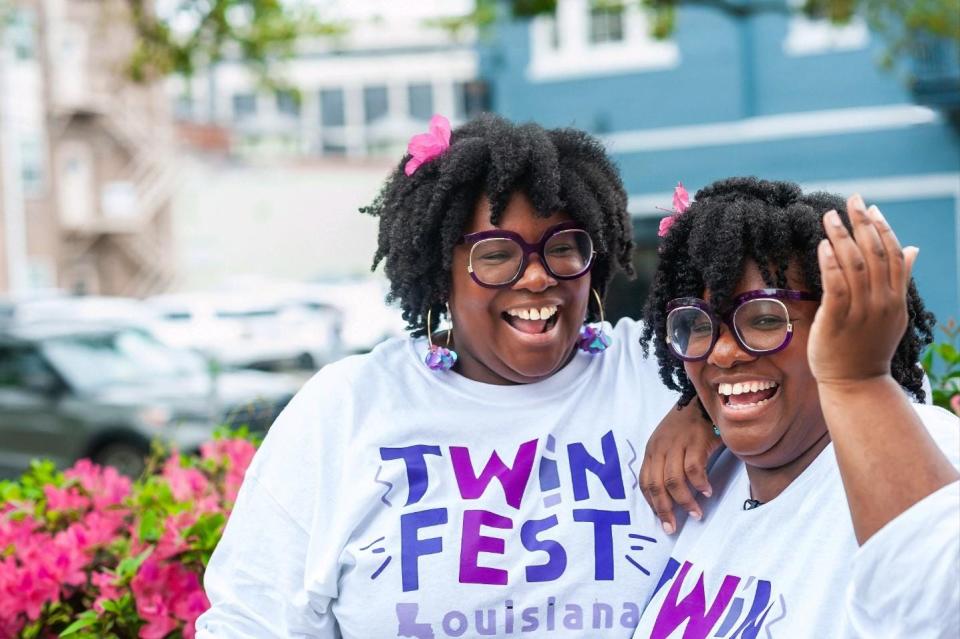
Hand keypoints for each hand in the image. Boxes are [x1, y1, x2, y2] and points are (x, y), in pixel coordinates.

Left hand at [639, 398, 721, 533]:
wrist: (704, 398)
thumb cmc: (688, 425)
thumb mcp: (669, 442)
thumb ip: (666, 463)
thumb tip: (669, 495)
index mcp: (652, 450)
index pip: (645, 482)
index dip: (652, 504)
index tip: (662, 520)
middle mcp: (660, 447)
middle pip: (656, 485)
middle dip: (664, 510)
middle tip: (673, 527)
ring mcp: (677, 444)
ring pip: (674, 480)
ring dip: (685, 501)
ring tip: (696, 513)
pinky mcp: (696, 440)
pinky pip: (694, 469)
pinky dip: (700, 484)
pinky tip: (707, 491)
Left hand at [808, 194, 918, 386]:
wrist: (857, 383)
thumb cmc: (869, 347)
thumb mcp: (893, 313)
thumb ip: (901, 279)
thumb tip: (914, 249)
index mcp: (896, 297)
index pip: (894, 254)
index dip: (883, 228)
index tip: (871, 208)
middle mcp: (882, 301)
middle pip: (875, 253)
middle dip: (863, 223)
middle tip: (852, 199)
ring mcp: (861, 310)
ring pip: (854, 264)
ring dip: (842, 236)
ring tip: (829, 215)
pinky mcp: (837, 319)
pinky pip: (835, 285)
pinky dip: (830, 262)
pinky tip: (822, 245)